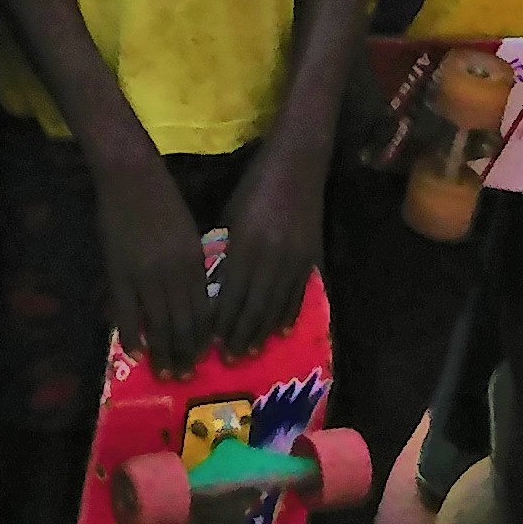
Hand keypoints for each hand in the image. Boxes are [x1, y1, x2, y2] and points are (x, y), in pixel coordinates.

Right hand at [93, 138, 216, 370]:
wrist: (132, 178)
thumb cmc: (164, 200)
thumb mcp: (188, 234)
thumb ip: (191, 266)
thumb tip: (193, 298)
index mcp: (195, 264)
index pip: (203, 312)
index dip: (202, 339)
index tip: (203, 358)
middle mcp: (174, 276)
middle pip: (183, 325)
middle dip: (185, 354)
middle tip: (185, 376)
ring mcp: (145, 277)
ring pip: (158, 325)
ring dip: (163, 353)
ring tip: (165, 373)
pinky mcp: (119, 273)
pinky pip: (126, 313)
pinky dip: (132, 336)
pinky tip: (136, 353)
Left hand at [210, 147, 324, 363]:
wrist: (298, 165)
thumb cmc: (255, 185)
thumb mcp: (232, 215)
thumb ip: (227, 251)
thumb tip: (217, 284)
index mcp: (246, 246)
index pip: (231, 295)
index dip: (222, 323)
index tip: (211, 344)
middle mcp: (271, 258)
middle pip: (254, 308)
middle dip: (240, 335)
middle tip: (230, 359)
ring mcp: (294, 260)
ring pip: (277, 306)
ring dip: (262, 332)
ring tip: (251, 352)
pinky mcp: (311, 257)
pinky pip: (298, 293)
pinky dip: (289, 315)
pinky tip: (282, 332)